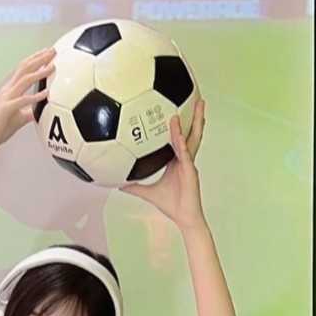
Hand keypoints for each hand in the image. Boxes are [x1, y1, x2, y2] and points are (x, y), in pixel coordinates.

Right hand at [0, 47, 55, 151]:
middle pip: (24, 68)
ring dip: (39, 72)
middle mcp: (8, 90)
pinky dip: (35, 96)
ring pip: (24, 80)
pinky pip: (23, 100)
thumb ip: (30, 111)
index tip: (46, 52)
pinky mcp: (7, 109)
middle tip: (52, 50)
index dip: (35, 58)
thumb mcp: (19, 117)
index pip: (23, 68)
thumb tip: (41, 109)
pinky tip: (46, 93)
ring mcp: (6, 98)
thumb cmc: (1, 128)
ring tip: (52, 66)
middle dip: (39, 58)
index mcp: (10, 89)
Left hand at [119, 98, 206, 230]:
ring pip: (192, 137)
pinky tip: (178, 130)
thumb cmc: (171, 205)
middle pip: (189, 132)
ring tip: (197, 104)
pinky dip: (181, 141)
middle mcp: (184, 158)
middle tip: (195, 97)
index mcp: (176, 160)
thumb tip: (117, 182)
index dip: (178, 123)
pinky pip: (184, 152)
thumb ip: (133, 186)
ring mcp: (189, 162)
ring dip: (195, 121)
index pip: (177, 137)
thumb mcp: (146, 192)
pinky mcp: (190, 170)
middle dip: (193, 115)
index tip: (175, 107)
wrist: (184, 218)